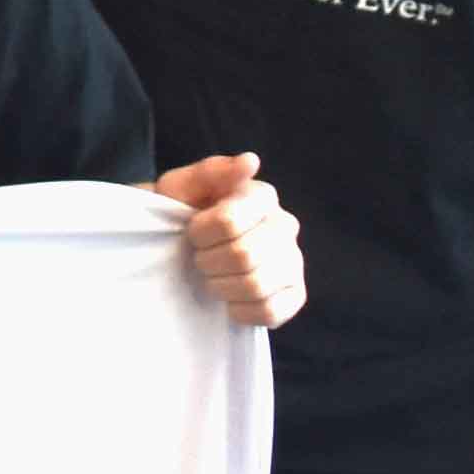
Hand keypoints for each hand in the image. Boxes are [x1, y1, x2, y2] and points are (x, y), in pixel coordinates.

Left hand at [151, 151, 302, 327]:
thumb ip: (210, 172)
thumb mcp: (180, 187)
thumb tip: (250, 162)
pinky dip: (240, 310)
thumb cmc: (179, 212)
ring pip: (256, 285)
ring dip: (220, 286)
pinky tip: (229, 299)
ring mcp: (294, 261)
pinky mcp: (295, 294)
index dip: (199, 234)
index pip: (228, 222)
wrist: (180, 248)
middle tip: (199, 258)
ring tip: (212, 277)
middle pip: (244, 256)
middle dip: (207, 262)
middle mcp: (286, 226)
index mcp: (262, 196)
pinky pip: (271, 311)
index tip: (191, 231)